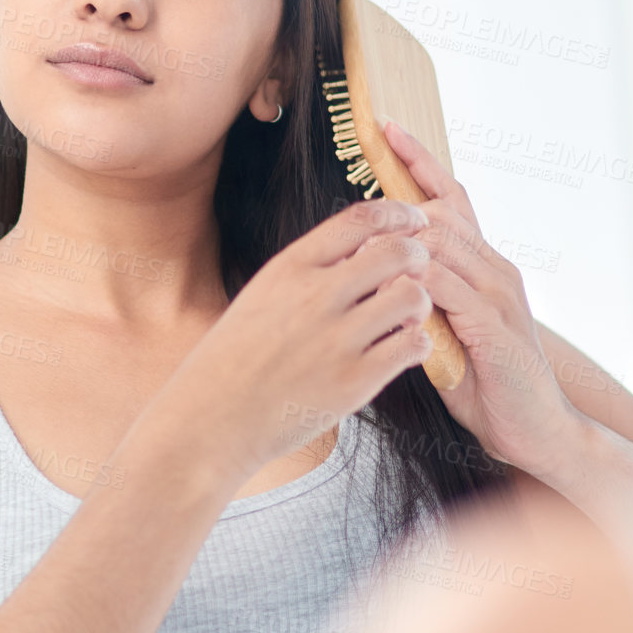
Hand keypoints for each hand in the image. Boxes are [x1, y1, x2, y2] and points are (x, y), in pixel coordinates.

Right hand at [163, 197, 434, 482]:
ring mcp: (337, 340)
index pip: (360, 219)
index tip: (415, 220)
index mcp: (291, 267)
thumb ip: (309, 271)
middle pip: (398, 252)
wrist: (211, 419)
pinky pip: (413, 346)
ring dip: (421, 303)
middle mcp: (316, 296)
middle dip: (419, 256)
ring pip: (413, 297)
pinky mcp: (354, 382)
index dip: (398, 213)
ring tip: (407, 317)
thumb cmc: (235, 358)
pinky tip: (404, 349)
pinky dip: (418, 343)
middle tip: (419, 271)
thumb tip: (362, 248)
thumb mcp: (262, 295)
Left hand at [381, 118, 576, 479]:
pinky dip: (414, 282)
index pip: (454, 200)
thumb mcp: (449, 334)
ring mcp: (500, 295)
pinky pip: (448, 290)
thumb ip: (424, 302)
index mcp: (485, 267)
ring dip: (399, 237)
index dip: (421, 163)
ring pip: (443, 242)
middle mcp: (497, 269)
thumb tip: (382, 278)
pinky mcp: (496, 327)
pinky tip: (389, 282)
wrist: (539, 432)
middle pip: (443, 211)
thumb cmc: (490, 386)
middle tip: (358, 186)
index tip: (388, 129)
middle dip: (398, 194)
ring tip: (361, 238)